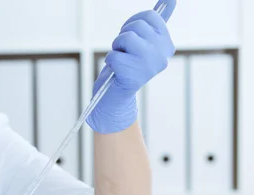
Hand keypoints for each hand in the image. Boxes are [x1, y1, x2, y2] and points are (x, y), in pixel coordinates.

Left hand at [87, 0, 176, 133]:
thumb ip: (155, 22)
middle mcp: (162, 55)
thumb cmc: (127, 66)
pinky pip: (114, 56)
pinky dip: (110, 61)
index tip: (130, 37)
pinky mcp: (134, 76)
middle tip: (124, 52)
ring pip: (125, 38)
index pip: (150, 16)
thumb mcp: (142, 41)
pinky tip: (116, 72)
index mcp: (167, 45)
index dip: (132, 24)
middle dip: (123, 37)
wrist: (115, 95)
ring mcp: (149, 66)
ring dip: (116, 48)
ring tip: (121, 60)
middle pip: (136, 26)